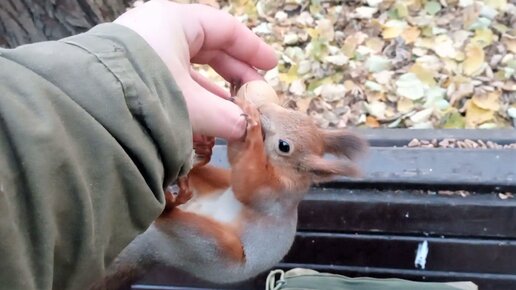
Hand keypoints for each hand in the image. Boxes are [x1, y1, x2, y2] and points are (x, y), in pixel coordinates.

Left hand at [114, 0, 276, 140]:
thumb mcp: (191, 104)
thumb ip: (223, 116)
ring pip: (188, 67)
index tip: (271, 66)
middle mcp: (158, 31)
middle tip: (254, 92)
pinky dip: (190, 97)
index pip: (224, 28)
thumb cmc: (146, 93)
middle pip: (208, 47)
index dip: (251, 49)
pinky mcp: (131, 73)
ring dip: (213, 90)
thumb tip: (243, 129)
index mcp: (175, 22)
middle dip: (234, 73)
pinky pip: (170, 80)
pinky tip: (204, 117)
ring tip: (232, 112)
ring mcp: (142, 52)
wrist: (83, 106)